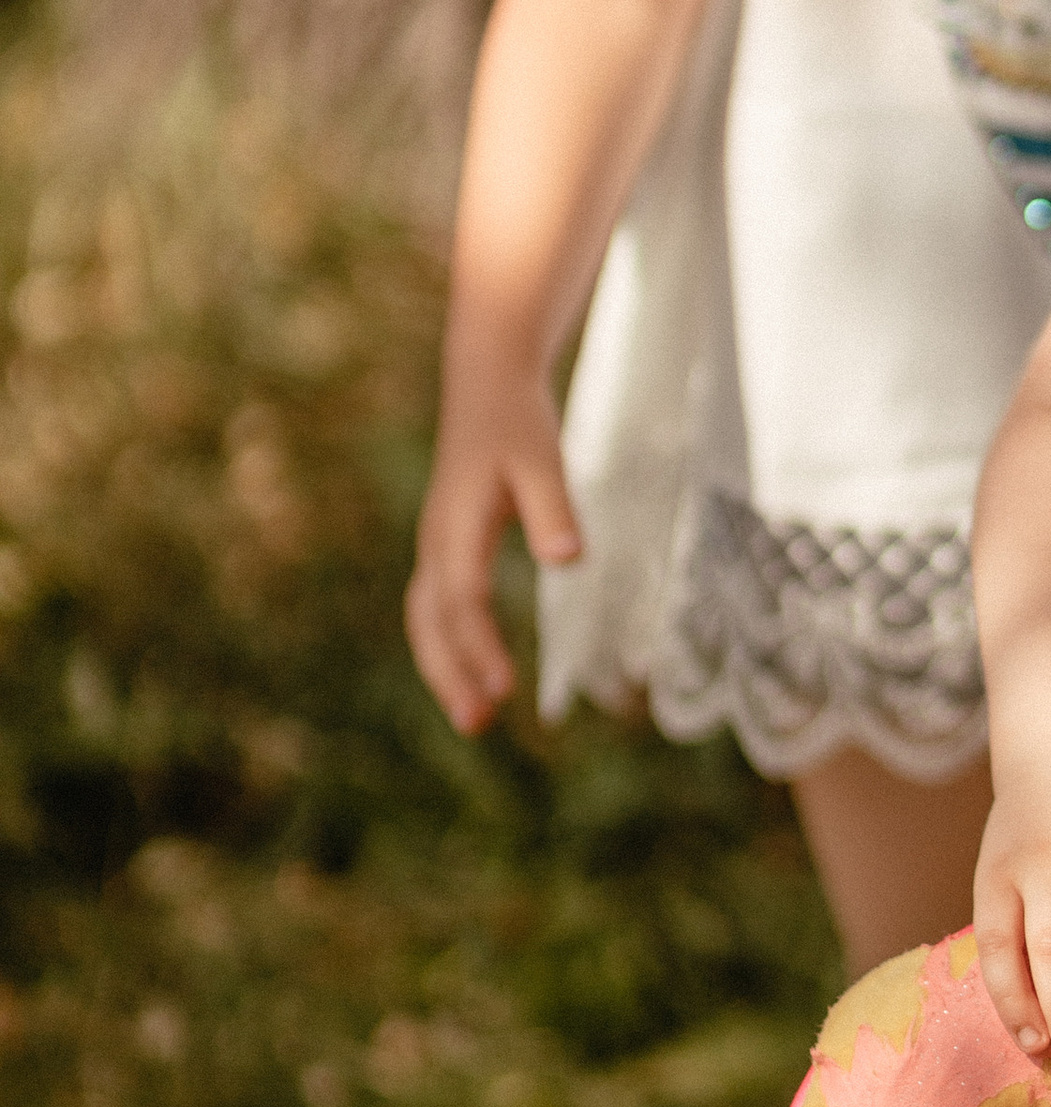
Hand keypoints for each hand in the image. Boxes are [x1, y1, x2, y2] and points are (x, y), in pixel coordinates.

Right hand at [403, 365, 582, 735]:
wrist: (486, 383)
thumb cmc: (517, 422)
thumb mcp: (542, 458)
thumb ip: (554, 508)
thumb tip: (567, 560)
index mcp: (456, 525)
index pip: (463, 600)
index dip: (479, 646)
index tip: (503, 688)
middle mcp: (437, 542)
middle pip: (431, 622)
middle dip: (450, 674)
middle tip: (477, 723)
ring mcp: (436, 545)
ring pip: (427, 620)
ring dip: (445, 668)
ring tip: (476, 716)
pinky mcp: (446, 546)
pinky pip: (436, 608)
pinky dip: (448, 645)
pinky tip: (473, 672)